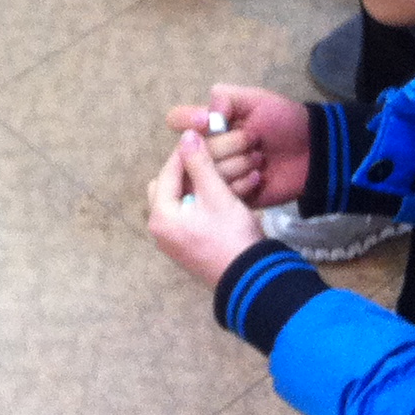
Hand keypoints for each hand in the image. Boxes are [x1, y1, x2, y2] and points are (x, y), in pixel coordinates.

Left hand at [147, 129, 268, 285]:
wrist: (253, 280)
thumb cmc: (230, 235)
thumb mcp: (216, 195)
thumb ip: (199, 164)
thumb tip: (185, 135)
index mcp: (161, 215)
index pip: (168, 172)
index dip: (186, 151)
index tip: (203, 135)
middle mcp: (163, 228)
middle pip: (174, 185)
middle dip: (196, 168)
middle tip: (216, 157)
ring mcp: (179, 238)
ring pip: (191, 198)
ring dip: (213, 183)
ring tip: (242, 168)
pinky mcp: (195, 244)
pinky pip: (200, 213)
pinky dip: (217, 200)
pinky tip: (246, 187)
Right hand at [166, 85, 310, 208]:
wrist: (314, 154)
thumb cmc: (285, 122)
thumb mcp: (258, 100)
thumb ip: (228, 98)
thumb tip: (206, 113)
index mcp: (210, 125)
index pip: (178, 120)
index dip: (186, 120)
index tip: (207, 122)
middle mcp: (207, 149)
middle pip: (193, 150)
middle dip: (227, 144)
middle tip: (255, 142)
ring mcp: (217, 174)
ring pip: (205, 173)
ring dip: (236, 164)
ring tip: (260, 160)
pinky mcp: (230, 196)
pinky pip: (221, 193)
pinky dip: (241, 184)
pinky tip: (259, 178)